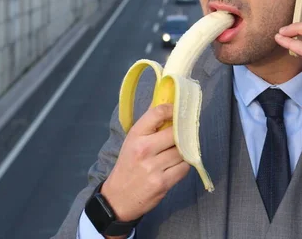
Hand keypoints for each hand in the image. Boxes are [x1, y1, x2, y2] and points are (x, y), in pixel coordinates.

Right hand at [101, 103, 190, 221]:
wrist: (117, 198)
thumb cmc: (127, 165)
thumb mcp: (132, 141)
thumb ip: (149, 125)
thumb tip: (167, 103)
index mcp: (135, 135)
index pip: (157, 113)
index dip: (173, 110)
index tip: (179, 112)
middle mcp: (144, 149)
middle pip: (175, 133)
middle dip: (182, 134)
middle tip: (183, 135)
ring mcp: (154, 167)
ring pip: (183, 151)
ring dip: (184, 151)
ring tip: (178, 152)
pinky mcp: (163, 183)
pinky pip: (184, 168)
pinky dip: (184, 165)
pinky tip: (176, 165)